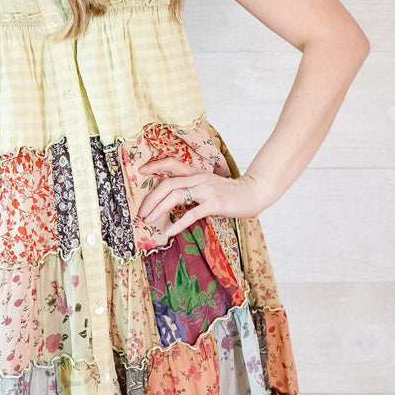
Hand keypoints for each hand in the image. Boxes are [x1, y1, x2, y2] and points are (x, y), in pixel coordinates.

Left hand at [136, 157, 267, 239]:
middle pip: (168, 184)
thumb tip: (174, 198)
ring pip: (176, 196)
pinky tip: (169, 231)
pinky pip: (192, 213)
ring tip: (149, 221)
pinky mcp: (215, 204)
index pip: (172, 163)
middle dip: (151, 199)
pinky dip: (178, 223)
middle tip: (141, 213)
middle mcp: (199, 179)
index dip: (155, 165)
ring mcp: (207, 190)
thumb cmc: (230, 192)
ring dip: (159, 209)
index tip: (141, 171)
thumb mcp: (209, 185)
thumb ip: (193, 187)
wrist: (253, 193)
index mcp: (197, 173)